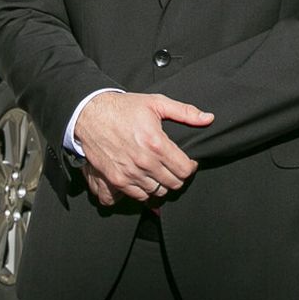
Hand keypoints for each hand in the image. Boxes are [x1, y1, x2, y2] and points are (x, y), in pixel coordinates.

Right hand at [72, 91, 214, 202]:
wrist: (90, 114)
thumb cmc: (123, 108)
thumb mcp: (156, 103)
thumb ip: (185, 112)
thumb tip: (208, 118)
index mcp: (157, 144)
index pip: (185, 170)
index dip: (190, 167)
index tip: (187, 162)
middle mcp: (144, 162)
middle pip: (174, 183)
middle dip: (178, 176)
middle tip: (173, 167)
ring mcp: (129, 173)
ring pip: (157, 192)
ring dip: (161, 184)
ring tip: (159, 172)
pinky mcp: (116, 180)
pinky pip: (138, 196)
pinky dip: (144, 190)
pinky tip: (145, 178)